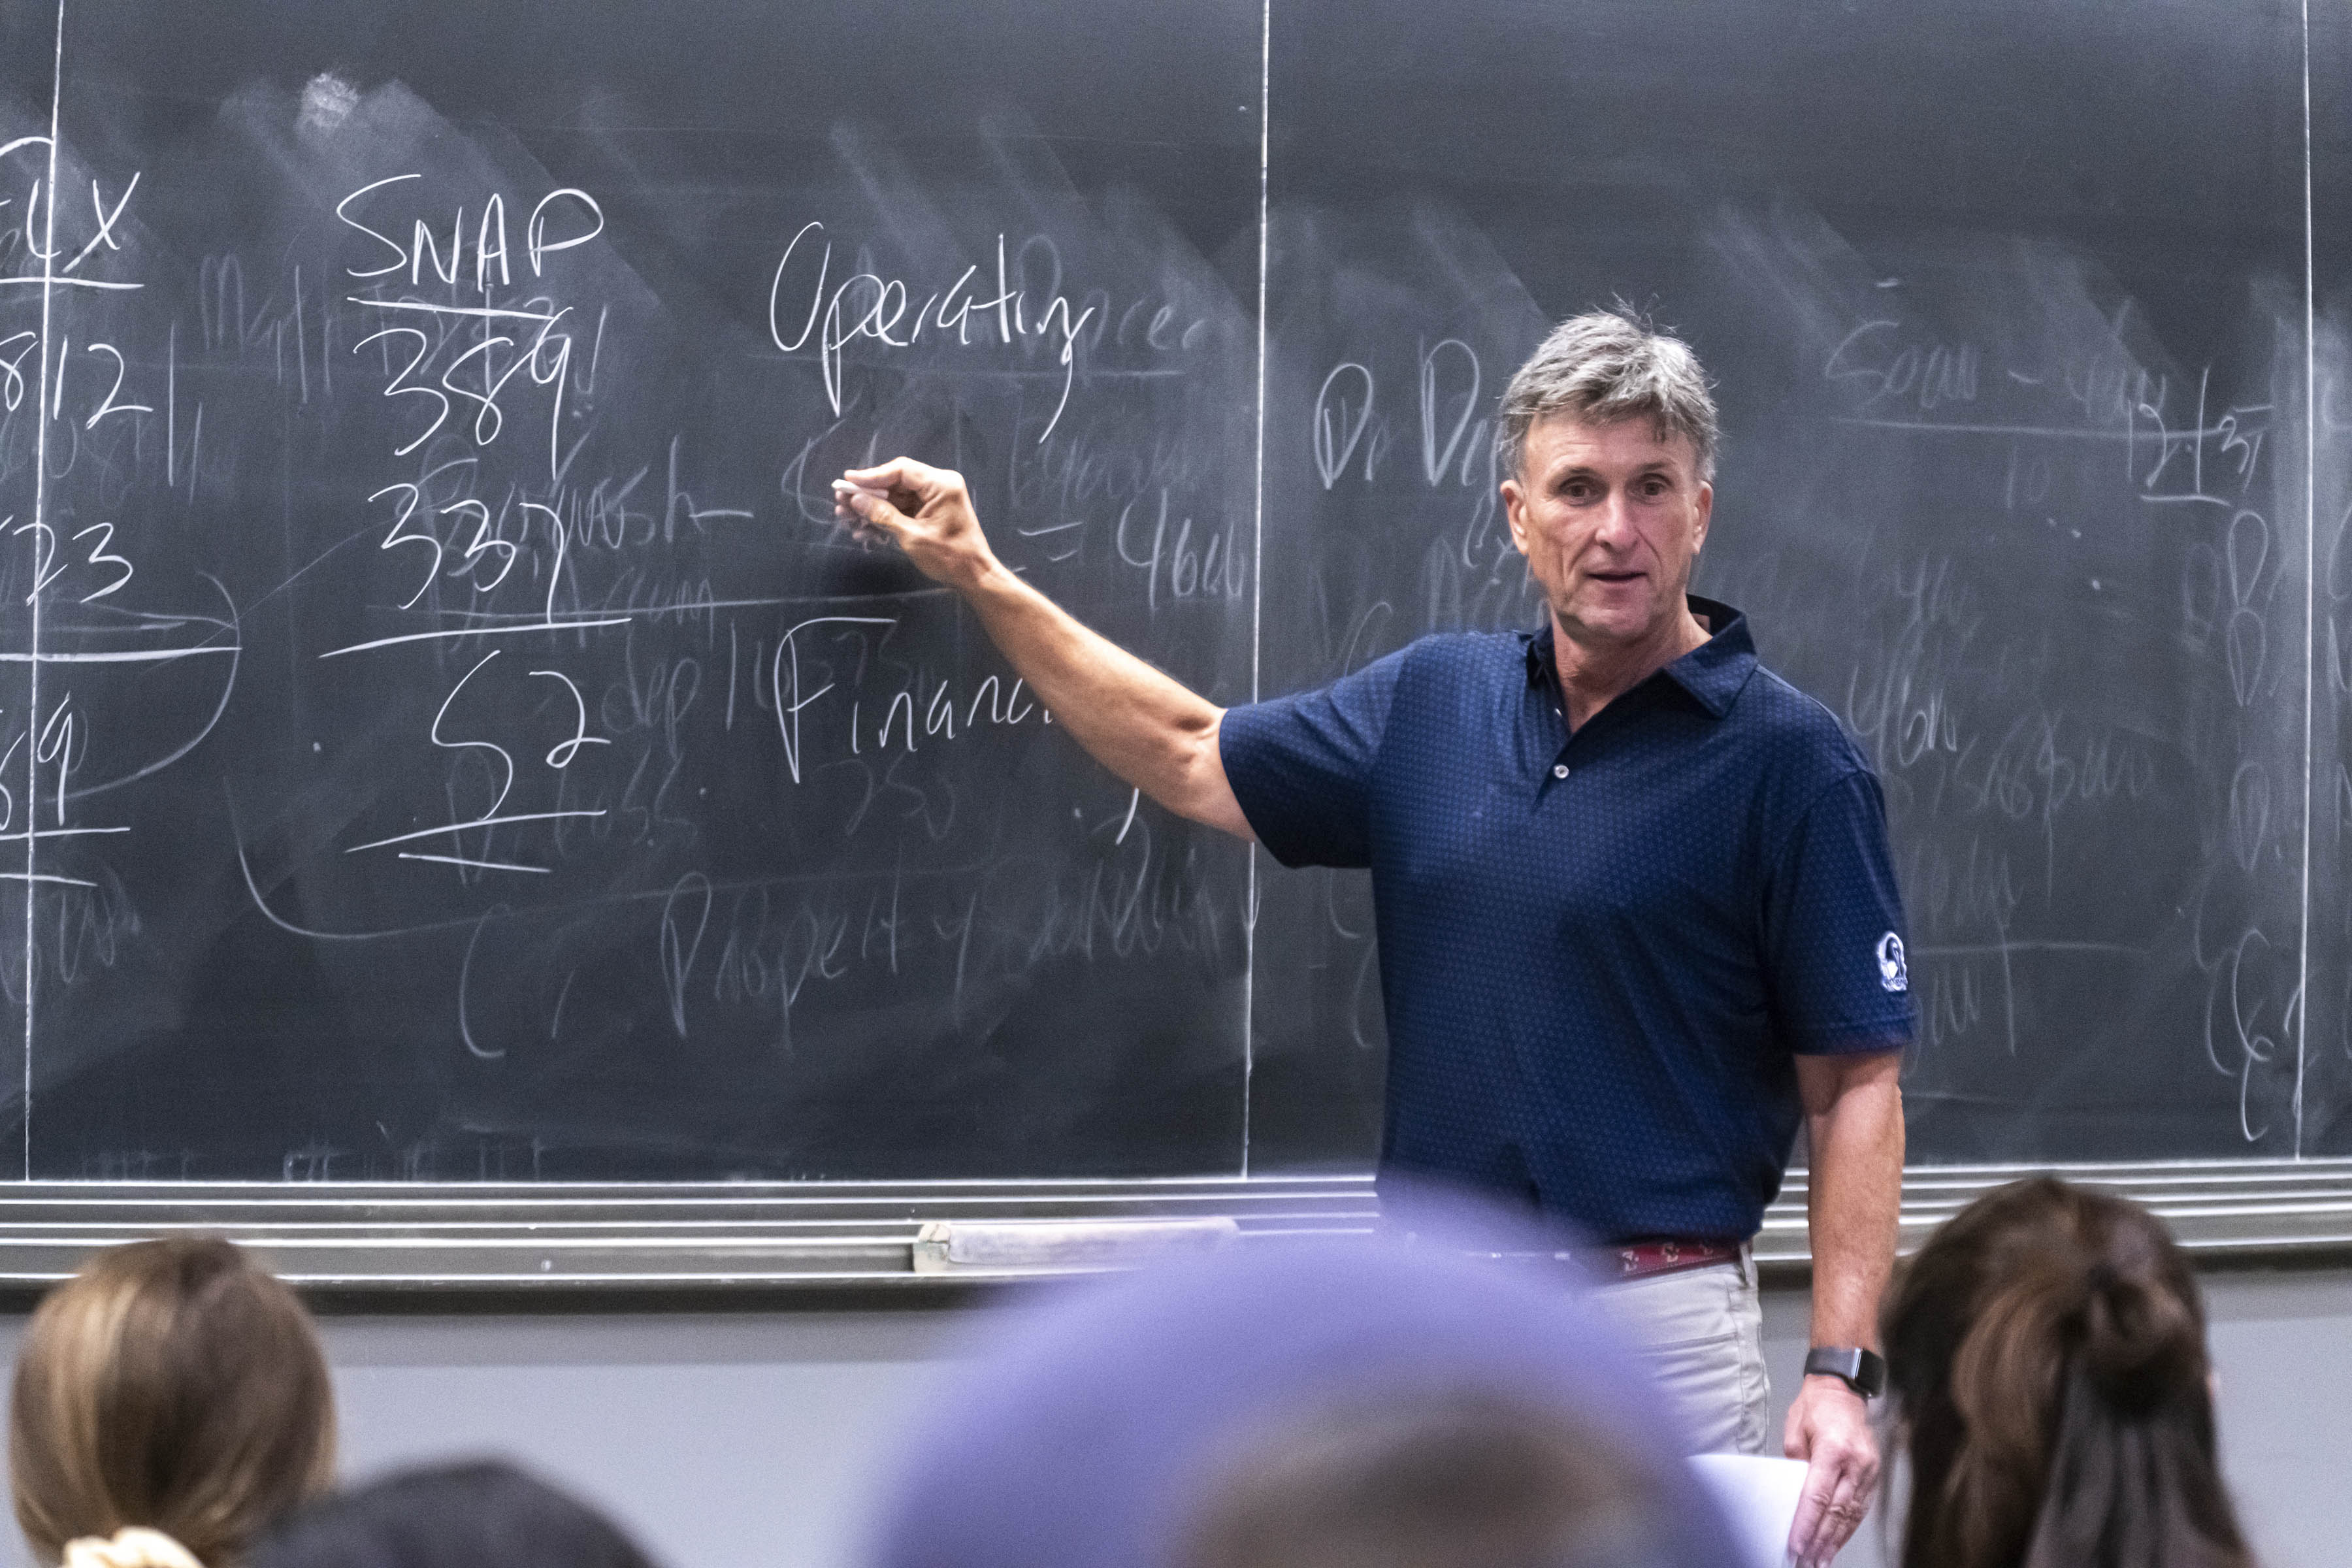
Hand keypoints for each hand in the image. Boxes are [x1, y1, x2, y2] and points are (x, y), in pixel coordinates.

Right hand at [833, 458, 996, 588]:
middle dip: (868, 495)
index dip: (871, 475)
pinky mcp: (930, 513)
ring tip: (847, 518)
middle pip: (895, 483)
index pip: (900, 470)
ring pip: (895, 498)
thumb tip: (856, 499)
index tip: (847, 481)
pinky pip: (902, 510)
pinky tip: (864, 530)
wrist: (974, 577)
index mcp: (941, 484)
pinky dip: (884, 519)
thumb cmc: (950, 557)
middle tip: (842, 502)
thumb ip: (883, 515)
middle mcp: (939, 486)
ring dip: (872, 509)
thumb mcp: (912, 536)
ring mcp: (934, 500)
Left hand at [1783, 1375, 1877, 1566]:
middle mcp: (1856, 1462)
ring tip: (1820, 1561)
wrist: (1843, 1389)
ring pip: (1851, 1515)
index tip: (1796, 1546)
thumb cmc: (1816, 1406)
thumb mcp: (1794, 1429)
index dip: (1807, 1525)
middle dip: (1820, 1542)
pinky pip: (1860, 1508)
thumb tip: (1793, 1493)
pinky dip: (1847, 1529)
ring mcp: (1869, 1470)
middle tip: (1806, 1562)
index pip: (1818, 1496)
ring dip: (1835, 1542)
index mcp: (1834, 1449)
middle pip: (1836, 1512)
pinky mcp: (1874, 1475)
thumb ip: (1795, 1463)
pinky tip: (1836, 1543)